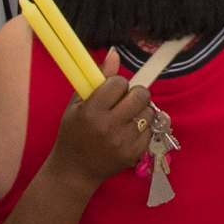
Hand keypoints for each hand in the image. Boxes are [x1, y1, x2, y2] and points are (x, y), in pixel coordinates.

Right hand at [43, 72, 157, 183]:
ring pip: (148, 112)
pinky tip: (126, 133)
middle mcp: (109, 127)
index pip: (119, 83)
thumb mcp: (76, 104)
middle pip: (140, 95)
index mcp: (91, 112)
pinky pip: (150, 130)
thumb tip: (115, 53)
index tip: (111, 91)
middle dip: (134, 94)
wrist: (74, 170)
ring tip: (124, 118)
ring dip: (138, 111)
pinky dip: (141, 128)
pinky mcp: (134, 154)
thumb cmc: (73, 133)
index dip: (117, 84)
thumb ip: (98, 78)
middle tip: (124, 101)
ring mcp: (123, 142)